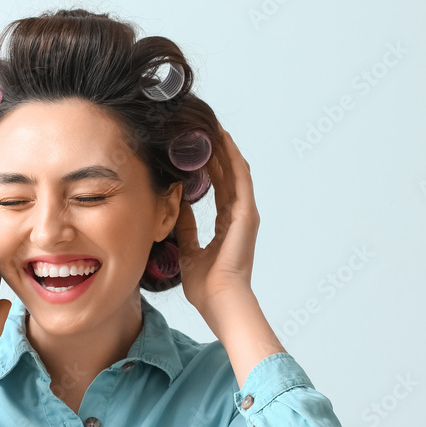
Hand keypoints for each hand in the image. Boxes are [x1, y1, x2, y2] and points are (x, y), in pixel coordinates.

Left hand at [173, 122, 258, 318]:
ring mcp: (245, 214)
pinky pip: (239, 178)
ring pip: (235, 171)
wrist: (219, 300)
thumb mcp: (188, 250)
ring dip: (225, 148)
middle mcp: (238, 216)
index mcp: (227, 226)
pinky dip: (232, 158)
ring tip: (213, 126)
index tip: (196, 150)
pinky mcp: (246, 214)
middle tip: (203, 129)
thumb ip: (187, 228)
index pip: (217, 189)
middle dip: (216, 152)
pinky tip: (223, 140)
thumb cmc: (206, 285)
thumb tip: (179, 208)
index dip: (208, 168)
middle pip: (227, 175)